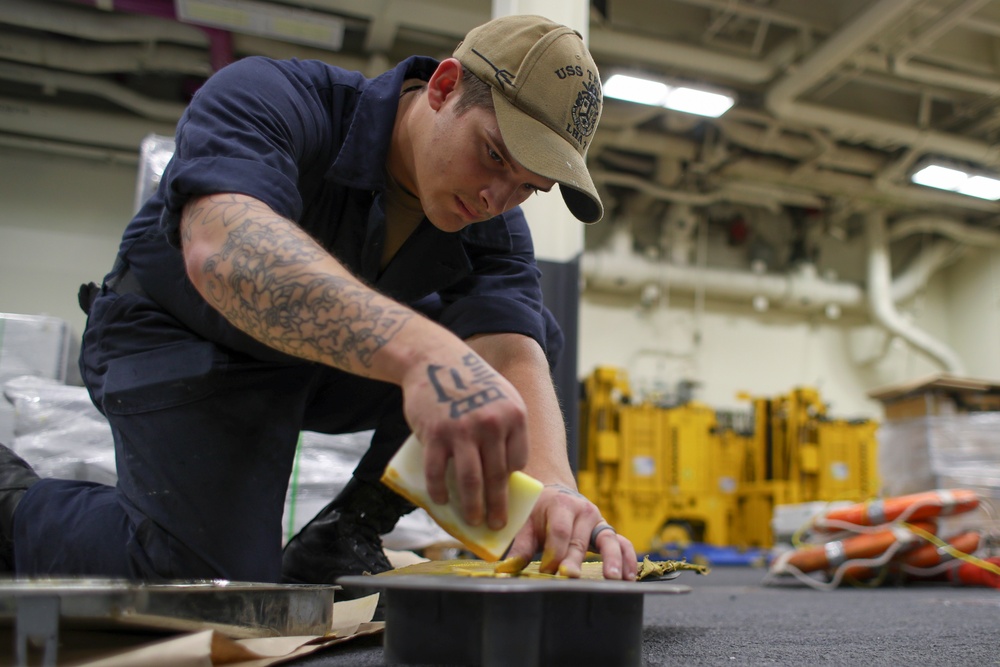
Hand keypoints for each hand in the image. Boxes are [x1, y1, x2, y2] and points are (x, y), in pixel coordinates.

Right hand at [401, 350, 528, 529]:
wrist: (435, 359)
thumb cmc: (470, 382)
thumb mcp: (500, 397)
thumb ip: (504, 429)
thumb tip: (502, 473)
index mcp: (514, 414)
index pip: (517, 460)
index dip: (511, 479)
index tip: (505, 494)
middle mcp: (491, 423)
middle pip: (497, 476)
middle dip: (497, 506)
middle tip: (497, 525)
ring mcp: (462, 429)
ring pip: (471, 481)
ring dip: (473, 507)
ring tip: (473, 521)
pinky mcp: (435, 434)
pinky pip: (439, 472)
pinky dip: (440, 491)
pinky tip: (441, 501)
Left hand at [501, 484, 637, 579]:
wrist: (556, 494)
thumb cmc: (538, 512)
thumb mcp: (526, 524)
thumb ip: (520, 547)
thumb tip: (506, 570)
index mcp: (560, 504)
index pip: (559, 530)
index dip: (553, 551)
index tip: (545, 570)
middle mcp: (583, 510)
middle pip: (580, 540)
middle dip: (574, 560)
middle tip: (570, 577)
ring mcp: (598, 521)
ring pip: (608, 540)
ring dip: (612, 559)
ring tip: (613, 577)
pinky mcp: (607, 531)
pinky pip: (622, 543)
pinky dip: (628, 558)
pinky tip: (630, 575)